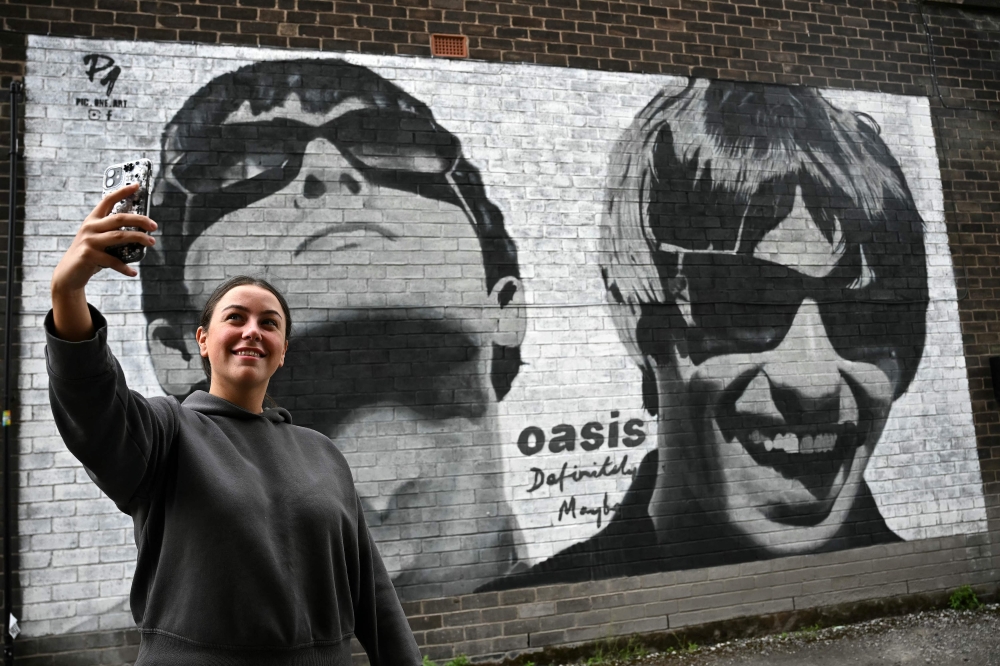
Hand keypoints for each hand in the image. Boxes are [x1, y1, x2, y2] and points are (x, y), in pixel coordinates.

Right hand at [50, 183, 157, 340]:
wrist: (68, 275)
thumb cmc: (89, 255)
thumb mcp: (99, 240)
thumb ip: (112, 233)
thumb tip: (142, 231)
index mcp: (93, 220)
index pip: (108, 200)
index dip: (122, 191)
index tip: (137, 185)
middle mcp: (89, 227)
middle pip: (119, 218)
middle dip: (139, 220)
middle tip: (154, 225)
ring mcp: (88, 241)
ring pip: (119, 236)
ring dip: (138, 238)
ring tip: (152, 242)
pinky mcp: (88, 255)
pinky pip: (113, 260)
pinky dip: (125, 267)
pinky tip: (133, 272)